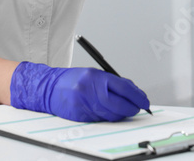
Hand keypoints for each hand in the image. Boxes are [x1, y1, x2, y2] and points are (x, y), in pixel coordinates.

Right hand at [10, 62, 150, 121]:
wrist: (49, 88)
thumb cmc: (72, 79)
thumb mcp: (93, 74)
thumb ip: (112, 83)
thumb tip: (133, 93)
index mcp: (96, 76)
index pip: (123, 87)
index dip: (137, 96)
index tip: (144, 101)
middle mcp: (90, 89)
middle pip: (119, 104)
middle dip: (131, 108)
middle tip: (137, 108)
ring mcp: (84, 103)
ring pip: (111, 115)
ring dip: (120, 114)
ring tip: (123, 110)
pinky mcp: (80, 115)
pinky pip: (100, 119)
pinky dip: (107, 117)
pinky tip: (108, 112)